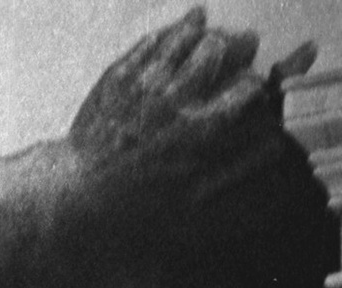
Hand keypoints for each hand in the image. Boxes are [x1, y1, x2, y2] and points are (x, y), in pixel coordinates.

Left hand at [70, 14, 312, 217]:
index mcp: (199, 130)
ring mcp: (145, 83)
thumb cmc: (131, 206)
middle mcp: (176, 98)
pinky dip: (167, 33)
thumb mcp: (187, 199)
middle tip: (242, 44)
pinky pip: (150, 42)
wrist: (74, 195)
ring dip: (202, 30)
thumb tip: (268, 150)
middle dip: (235, 45)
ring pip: (184, 37)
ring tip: (208, 26)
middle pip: (216, 50)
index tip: (253, 83)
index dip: (253, 83)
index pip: (242, 89)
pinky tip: (176, 30)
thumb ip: (229, 170)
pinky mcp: (118, 76)